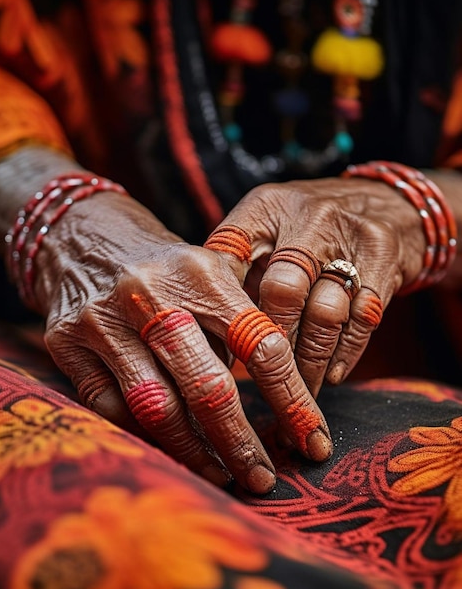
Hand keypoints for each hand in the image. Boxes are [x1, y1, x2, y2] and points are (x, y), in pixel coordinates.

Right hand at [32, 189, 332, 493]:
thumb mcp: (211, 275)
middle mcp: (150, 296)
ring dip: (194, 450)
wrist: (87, 240)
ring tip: (221, 473)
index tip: (312, 439)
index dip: (292, 400)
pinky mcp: (66, 343)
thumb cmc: (166, 268)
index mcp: (201, 274)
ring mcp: (102, 321)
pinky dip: (147, 436)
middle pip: (206, 385)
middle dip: (240, 442)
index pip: (260, 345)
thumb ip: (242, 326)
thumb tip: (284, 400)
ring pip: (155, 406)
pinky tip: (173, 449)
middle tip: (263, 477)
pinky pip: (111, 408)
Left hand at [204, 177, 426, 396]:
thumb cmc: (307, 226)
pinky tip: (329, 376)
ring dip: (309, 360)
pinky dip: (344, 354)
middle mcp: (309, 217)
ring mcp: (351, 236)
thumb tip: (203, 323)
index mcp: (266, 208)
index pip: (232, 256)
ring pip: (325, 313)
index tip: (217, 344)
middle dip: (272, 343)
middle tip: (263, 379)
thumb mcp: (265, 226)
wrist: (383, 200)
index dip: (221, 303)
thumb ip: (235, 263)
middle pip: (283, 291)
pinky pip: (363, 319)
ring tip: (297, 388)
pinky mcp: (385, 260)